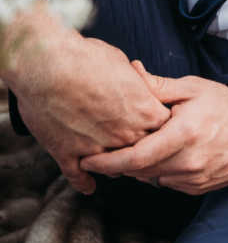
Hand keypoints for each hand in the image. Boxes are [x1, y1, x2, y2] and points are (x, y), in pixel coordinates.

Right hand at [4, 4, 170, 194]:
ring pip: (113, 167)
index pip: (165, 129)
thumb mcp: (122, 64)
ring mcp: (96, 147)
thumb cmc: (86, 57)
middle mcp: (124, 133)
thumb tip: (137, 85)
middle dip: (140, 150)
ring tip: (112, 163)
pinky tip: (87, 185)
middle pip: (143, 152)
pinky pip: (79, 176)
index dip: (161, 130)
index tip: (154, 128)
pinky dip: (84, 182)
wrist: (47, 64)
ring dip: (114, 165)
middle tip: (136, 148)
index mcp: (143, 110)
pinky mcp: (67, 153)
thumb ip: (135, 84)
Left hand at [80, 65, 227, 193]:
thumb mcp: (192, 88)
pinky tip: (165, 156)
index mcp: (182, 134)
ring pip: (153, 179)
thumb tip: (131, 71)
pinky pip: (169, 184)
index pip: (135, 157)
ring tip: (141, 149)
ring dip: (141, 168)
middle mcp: (187, 161)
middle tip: (106, 153)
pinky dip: (161, 172)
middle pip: (140, 172)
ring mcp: (194, 178)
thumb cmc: (223, 104)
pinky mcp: (200, 187)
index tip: (88, 161)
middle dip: (120, 165)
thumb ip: (158, 86)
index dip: (108, 162)